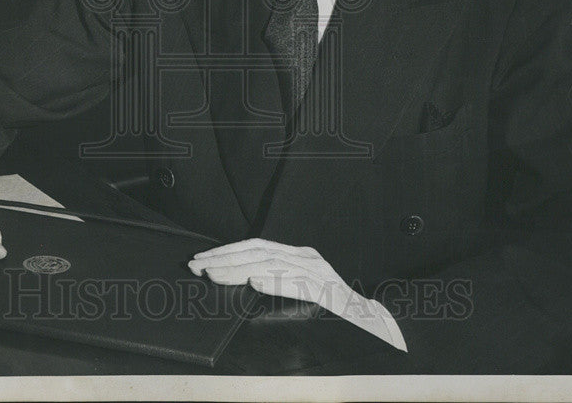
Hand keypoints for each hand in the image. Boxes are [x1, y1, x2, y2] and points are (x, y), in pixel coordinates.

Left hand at [188, 237, 406, 350]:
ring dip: (240, 268)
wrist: (375, 323)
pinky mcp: (329, 293)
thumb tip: (241, 280)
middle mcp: (308, 259)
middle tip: (196, 266)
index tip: (200, 260)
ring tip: (215, 274)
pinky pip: (300, 285)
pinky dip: (277, 282)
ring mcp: (320, 274)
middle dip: (224, 258)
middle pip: (259, 252)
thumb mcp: (303, 289)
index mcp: (300, 256)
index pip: (257, 247)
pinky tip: (256, 281)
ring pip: (273, 265)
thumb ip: (278, 281)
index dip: (227, 252)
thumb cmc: (335, 311)